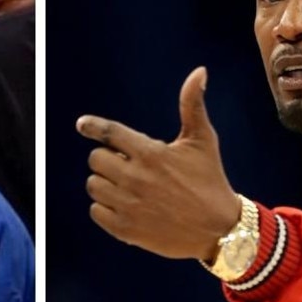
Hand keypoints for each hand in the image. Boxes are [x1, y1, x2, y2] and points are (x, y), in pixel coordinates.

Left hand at [77, 67, 242, 259]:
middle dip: (107, 159)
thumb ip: (192, 105)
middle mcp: (136, 178)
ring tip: (125, 186)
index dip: (92, 127)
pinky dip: (105, 208)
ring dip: (105, 183)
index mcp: (151, 154)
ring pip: (93, 185)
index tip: (82, 125)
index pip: (109, 133)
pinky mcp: (125, 229)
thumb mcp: (203, 141)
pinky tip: (124, 205)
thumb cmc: (211, 180)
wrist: (219, 229)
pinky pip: (96, 211)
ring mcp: (129, 205)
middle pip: (96, 159)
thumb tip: (199, 71)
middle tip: (125, 165)